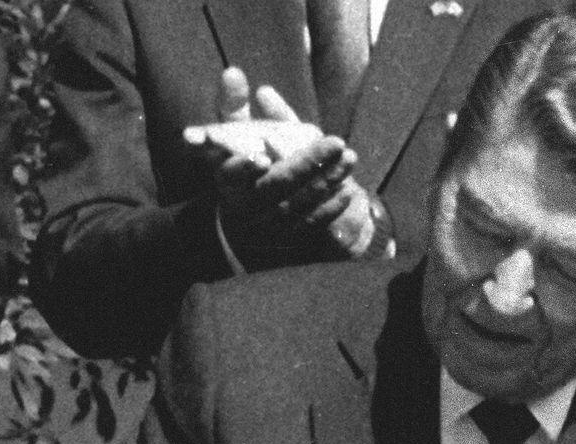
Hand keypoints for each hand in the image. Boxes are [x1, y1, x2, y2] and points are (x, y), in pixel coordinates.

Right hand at [182, 68, 377, 265]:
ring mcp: (267, 225)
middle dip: (306, 165)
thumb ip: (233, 105)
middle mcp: (244, 205)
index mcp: (226, 179)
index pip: (229, 173)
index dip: (243, 168)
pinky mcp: (287, 238)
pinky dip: (330, 208)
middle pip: (274, 187)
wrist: (245, 222)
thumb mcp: (232, 135)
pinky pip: (310, 225)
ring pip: (297, 205)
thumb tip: (234, 72)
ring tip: (349, 158)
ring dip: (326, 181)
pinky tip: (347, 190)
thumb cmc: (241, 165)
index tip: (259, 159)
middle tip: (335, 142)